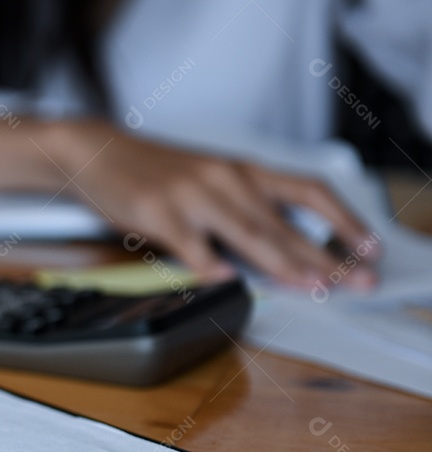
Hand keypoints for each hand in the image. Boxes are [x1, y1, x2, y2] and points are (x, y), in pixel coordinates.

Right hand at [0, 118, 377, 287]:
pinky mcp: (158, 212)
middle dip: (323, 256)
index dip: (343, 220)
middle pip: (283, 221)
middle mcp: (224, 177)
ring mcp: (191, 194)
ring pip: (247, 232)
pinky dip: (209, 263)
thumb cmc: (155, 172)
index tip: (367, 247)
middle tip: (350, 281)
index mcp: (241, 169)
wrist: (99, 152)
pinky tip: (225, 278)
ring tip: (310, 284)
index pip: (307, 191)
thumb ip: (242, 210)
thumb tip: (278, 253)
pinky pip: (190, 243)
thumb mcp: (208, 180)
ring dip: (282, 262)